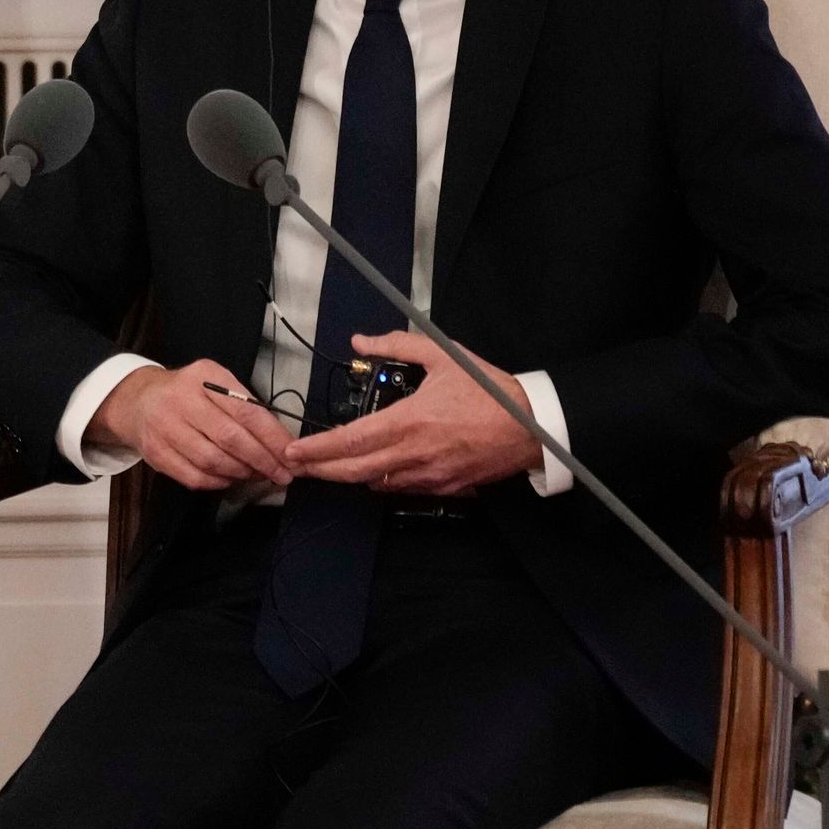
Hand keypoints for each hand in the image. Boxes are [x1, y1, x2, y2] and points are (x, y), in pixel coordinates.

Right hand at [97, 359, 292, 492]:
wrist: (139, 401)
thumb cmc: (189, 393)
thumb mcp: (216, 383)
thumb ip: (244, 405)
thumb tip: (280, 442)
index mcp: (204, 377)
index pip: (246, 411)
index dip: (272, 437)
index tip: (291, 455)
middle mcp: (181, 400)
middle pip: (230, 438)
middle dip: (262, 460)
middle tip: (282, 474)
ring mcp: (164, 429)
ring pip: (212, 461)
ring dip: (242, 473)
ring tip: (258, 475)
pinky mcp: (156, 454)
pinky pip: (194, 477)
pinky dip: (219, 483)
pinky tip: (232, 479)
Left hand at [281, 332, 543, 494]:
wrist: (534, 425)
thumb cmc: (490, 391)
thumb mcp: (445, 356)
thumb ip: (398, 345)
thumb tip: (363, 340)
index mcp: (410, 421)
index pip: (350, 442)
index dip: (317, 450)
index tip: (294, 451)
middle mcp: (414, 454)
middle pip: (353, 472)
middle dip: (320, 471)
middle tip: (297, 467)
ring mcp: (429, 475)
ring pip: (375, 484)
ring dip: (350, 477)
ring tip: (329, 467)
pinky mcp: (444, 488)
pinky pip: (402, 489)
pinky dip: (382, 481)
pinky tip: (374, 470)